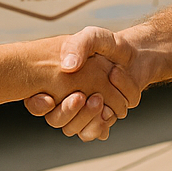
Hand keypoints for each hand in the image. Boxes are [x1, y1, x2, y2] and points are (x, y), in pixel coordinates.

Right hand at [26, 27, 149, 139]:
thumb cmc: (110, 45)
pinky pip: (92, 133)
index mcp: (55, 81)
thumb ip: (79, 45)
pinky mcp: (98, 119)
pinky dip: (99, 125)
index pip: (35, 100)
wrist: (136, 57)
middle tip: (81, 96)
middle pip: (55, 119)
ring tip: (98, 100)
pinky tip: (108, 111)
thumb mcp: (93, 37)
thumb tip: (68, 67)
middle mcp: (64, 98)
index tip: (49, 99)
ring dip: (85, 118)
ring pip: (72, 129)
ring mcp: (81, 111)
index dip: (37, 105)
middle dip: (66, 112)